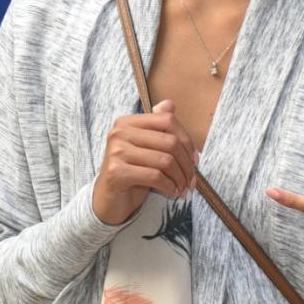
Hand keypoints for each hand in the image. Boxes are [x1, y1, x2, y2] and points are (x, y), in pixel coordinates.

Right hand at [92, 99, 197, 225]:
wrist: (109, 200)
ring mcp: (116, 152)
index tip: (194, 159)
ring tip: (183, 187)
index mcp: (127, 122)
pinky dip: (169, 186)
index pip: (167, 120)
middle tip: (191, 179)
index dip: (187, 140)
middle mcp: (119, 133)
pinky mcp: (116, 172)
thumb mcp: (146, 148)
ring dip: (180, 178)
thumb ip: (157, 126)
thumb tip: (169, 103)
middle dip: (187, 164)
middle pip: (169, 141)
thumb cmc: (131, 173)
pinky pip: (155, 176)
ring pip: (165, 160)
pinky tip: (172, 192)